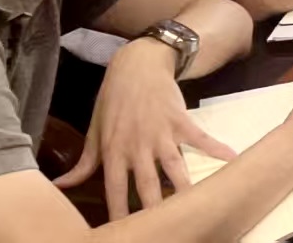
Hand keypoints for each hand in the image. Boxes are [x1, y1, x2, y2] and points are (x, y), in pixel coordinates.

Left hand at [55, 37, 238, 218]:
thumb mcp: (94, 131)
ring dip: (184, 188)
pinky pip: (200, 138)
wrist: (138, 66)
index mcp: (113, 152)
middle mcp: (138, 147)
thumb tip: (60, 185)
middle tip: (164, 227)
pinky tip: (232, 159)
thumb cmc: (113, 100)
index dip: (120, 213)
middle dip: (155, 209)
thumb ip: (83, 163)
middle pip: (147, 185)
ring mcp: (161, 134)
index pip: (115, 190)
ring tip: (195, 207)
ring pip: (174, 167)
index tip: (125, 232)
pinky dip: (217, 149)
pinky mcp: (181, 121)